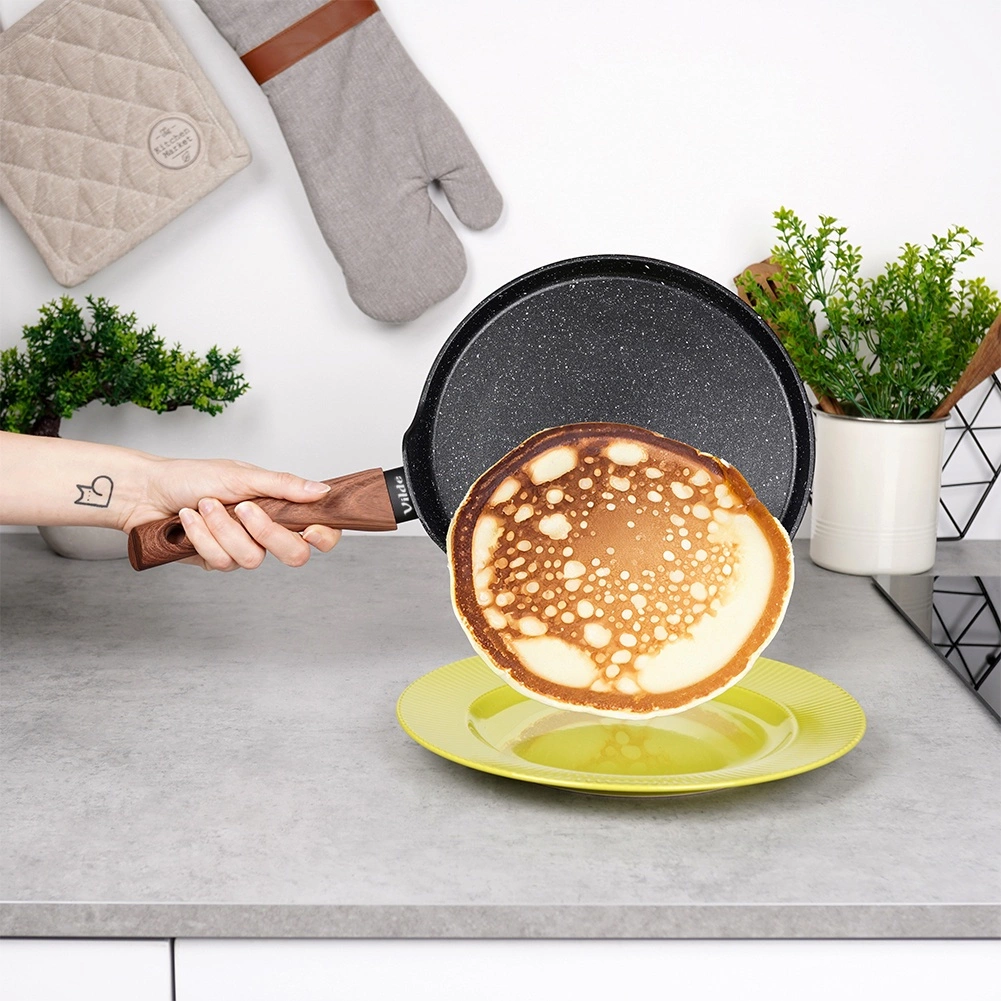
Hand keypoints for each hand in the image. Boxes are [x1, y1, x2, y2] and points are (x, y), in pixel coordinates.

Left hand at [124, 457, 340, 570]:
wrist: (147, 491)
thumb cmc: (192, 476)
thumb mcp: (242, 475)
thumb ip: (284, 485)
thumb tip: (321, 491)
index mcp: (279, 507)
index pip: (320, 531)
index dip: (324, 536)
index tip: (309, 530)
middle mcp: (265, 531)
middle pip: (294, 555)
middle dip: (266, 532)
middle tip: (244, 509)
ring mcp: (242, 548)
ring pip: (252, 559)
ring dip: (222, 528)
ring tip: (204, 505)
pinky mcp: (218, 561)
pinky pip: (222, 561)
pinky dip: (202, 536)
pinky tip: (189, 519)